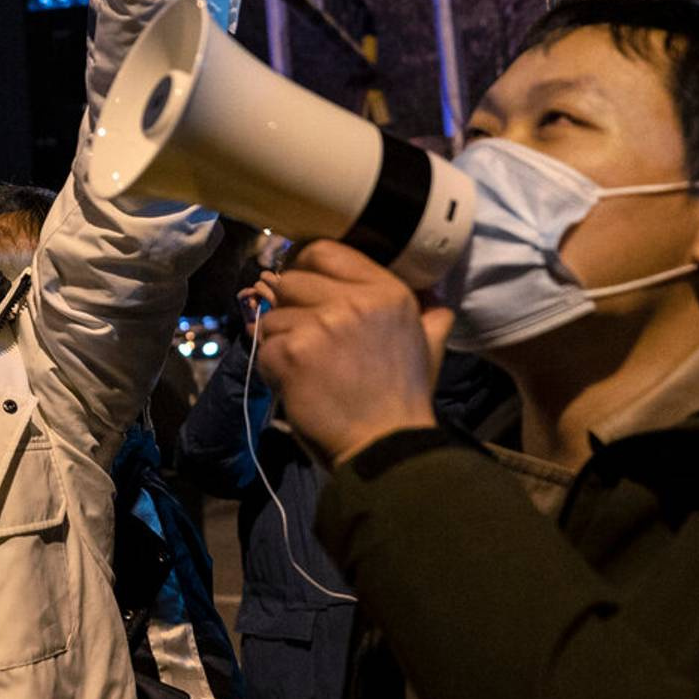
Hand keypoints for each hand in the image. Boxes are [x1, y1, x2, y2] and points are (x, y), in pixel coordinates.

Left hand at [252, 240, 448, 464]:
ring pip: (272, 317)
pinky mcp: (293, 354)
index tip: (301, 287)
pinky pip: (262, 348)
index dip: (304, 266)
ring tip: (306, 370)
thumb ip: (430, 316)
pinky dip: (272, 369)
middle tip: (305, 340)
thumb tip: (436, 297)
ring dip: (280, 343)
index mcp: (387, 292)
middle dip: (290, 309)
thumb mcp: (428, 348)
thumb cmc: (403, 400)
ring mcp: (321, 326)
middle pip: (291, 282)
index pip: (325, 252)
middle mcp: (354, 302)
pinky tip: (296, 387)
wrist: (385, 447)